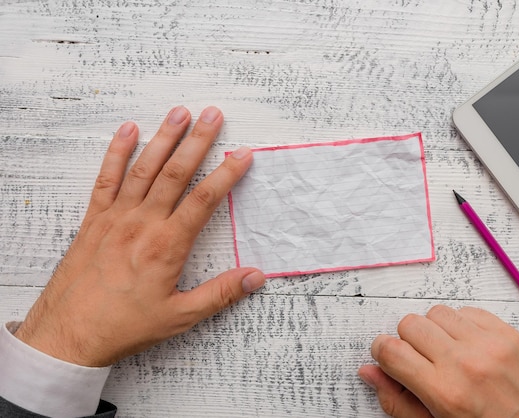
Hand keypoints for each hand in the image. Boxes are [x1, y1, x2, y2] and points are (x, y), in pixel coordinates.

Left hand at [15, 106, 265, 366]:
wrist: (69, 333)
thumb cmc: (124, 325)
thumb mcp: (180, 317)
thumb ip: (220, 294)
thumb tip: (256, 277)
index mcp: (166, 245)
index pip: (204, 200)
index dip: (227, 174)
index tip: (243, 154)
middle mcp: (142, 223)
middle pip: (175, 173)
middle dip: (197, 141)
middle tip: (214, 115)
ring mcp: (116, 217)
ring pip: (144, 168)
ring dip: (163, 138)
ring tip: (180, 113)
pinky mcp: (95, 219)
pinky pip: (107, 178)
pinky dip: (117, 152)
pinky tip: (127, 131)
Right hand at [358, 305, 518, 417]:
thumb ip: (397, 401)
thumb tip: (369, 371)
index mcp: (444, 392)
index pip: (391, 350)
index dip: (382, 351)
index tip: (388, 357)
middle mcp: (466, 363)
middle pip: (410, 324)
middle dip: (408, 340)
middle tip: (421, 360)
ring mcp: (490, 344)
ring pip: (437, 312)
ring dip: (435, 330)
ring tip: (447, 353)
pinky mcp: (508, 333)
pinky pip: (467, 311)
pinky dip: (461, 325)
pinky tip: (468, 347)